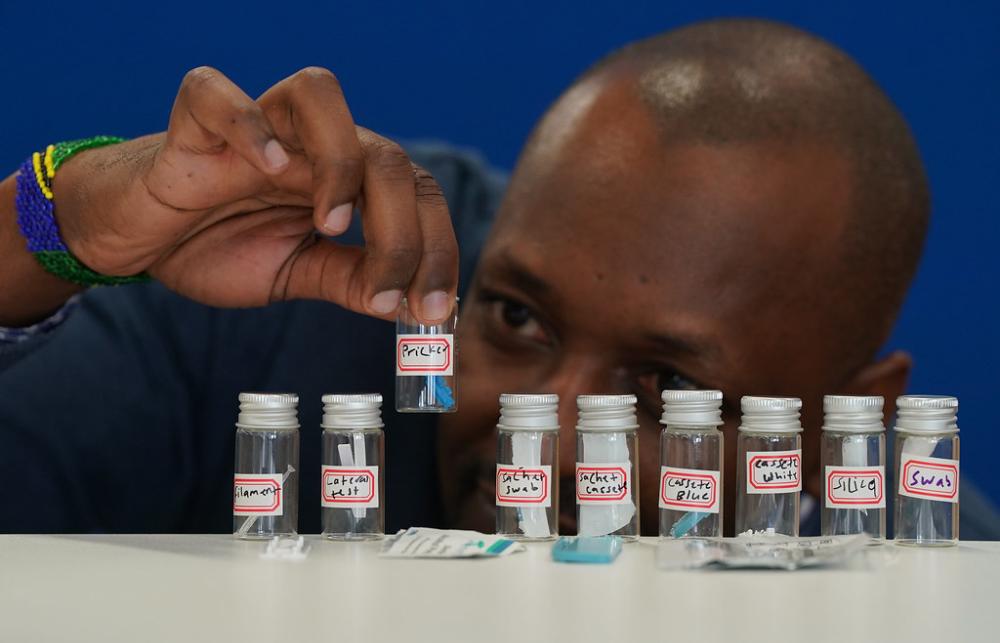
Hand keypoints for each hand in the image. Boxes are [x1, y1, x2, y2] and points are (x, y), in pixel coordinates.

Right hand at [56, 67, 457, 322]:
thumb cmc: (217, 244)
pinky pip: (220, 95)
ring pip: (319, 94)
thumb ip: (348, 279)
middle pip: (384, 154)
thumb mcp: (294, 273)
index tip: (432, 311)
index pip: (414, 193)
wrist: (138, 240)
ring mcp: (256, 126)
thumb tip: (407, 306)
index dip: (435, 249)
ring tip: (331, 224)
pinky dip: (249, 124)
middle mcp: (310, 143)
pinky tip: (268, 168)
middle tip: (390, 293)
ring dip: (341, 161)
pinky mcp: (195, 122)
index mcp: (342, 177)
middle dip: (404, 231)